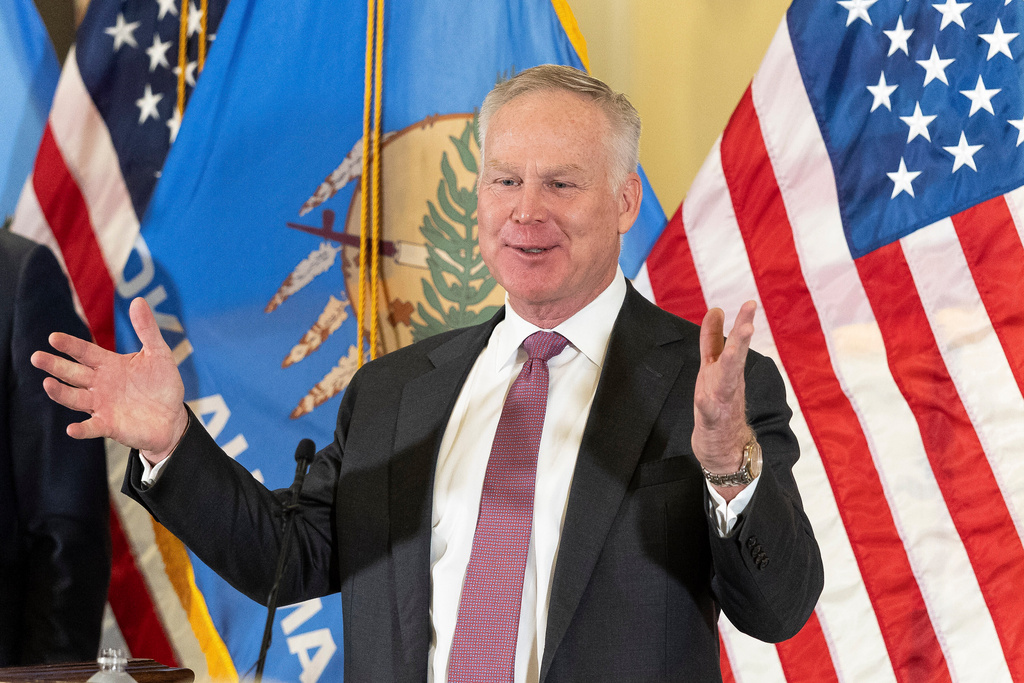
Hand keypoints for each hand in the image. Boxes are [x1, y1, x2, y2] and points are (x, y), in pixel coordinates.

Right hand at [30, 297, 187, 463]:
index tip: (53, 338)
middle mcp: (100, 384)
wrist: (172, 416)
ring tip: (48, 384)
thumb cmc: (163, 384)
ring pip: (75, 398)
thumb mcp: (158, 354)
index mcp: (109, 364)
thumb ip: (146, 329)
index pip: (84, 352)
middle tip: (37, 357)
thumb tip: (137, 300)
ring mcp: (102, 405)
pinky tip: (72, 429)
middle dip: (55, 366)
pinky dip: (82, 429)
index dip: (70, 346)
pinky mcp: (109, 425)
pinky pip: (92, 427)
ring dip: (61, 393)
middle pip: (73, 373)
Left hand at [693, 301, 756, 494]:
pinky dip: (706, 405)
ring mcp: (723, 401)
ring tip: (733, 351)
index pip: (735, 341)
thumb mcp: (713, 366)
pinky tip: (702, 399)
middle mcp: (729, 381)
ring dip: (730, 366)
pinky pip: (709, 412)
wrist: (724, 446)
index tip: (750, 302)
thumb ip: (713, 338)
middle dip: (741, 340)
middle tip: (748, 324)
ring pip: (727, 381)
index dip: (742, 322)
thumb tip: (715, 309)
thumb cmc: (719, 401)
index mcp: (728, 367)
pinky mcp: (712, 421)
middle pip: (736, 357)